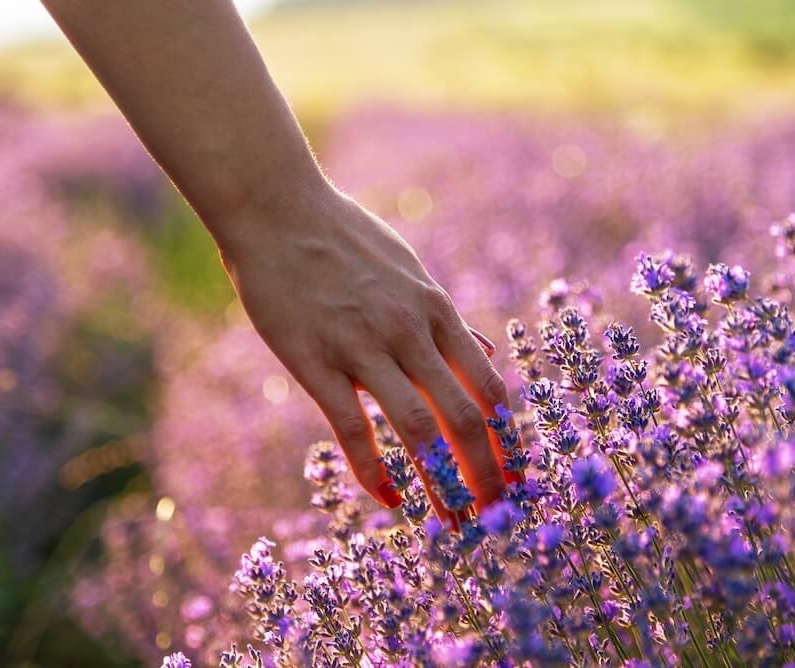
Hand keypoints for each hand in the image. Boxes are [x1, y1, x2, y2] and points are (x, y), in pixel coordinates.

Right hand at [217, 179, 514, 520]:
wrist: (278, 209)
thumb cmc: (344, 239)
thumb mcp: (411, 271)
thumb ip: (447, 319)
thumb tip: (486, 353)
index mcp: (435, 310)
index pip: (488, 387)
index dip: (507, 438)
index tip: (516, 475)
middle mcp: (409, 331)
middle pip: (463, 416)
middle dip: (486, 472)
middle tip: (496, 515)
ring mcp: (362, 347)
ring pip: (416, 428)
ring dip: (441, 483)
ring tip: (453, 522)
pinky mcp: (314, 361)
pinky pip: (352, 427)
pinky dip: (373, 470)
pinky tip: (387, 499)